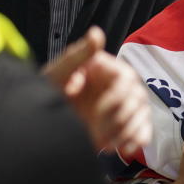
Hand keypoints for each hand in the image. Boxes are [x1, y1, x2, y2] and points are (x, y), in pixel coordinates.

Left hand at [41, 26, 152, 156]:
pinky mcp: (129, 124)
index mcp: (107, 68)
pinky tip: (121, 150)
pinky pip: (143, 132)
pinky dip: (135, 142)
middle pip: (137, 100)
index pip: (127, 80)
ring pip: (141, 116)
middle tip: (95, 132)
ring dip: (124, 133)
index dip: (114, 99)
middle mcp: (121, 84)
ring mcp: (127, 105)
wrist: (41, 123)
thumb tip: (96, 33)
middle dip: (117, 119)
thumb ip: (79, 54)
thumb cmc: (46, 94)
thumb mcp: (58, 74)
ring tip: (102, 143)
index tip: (94, 113)